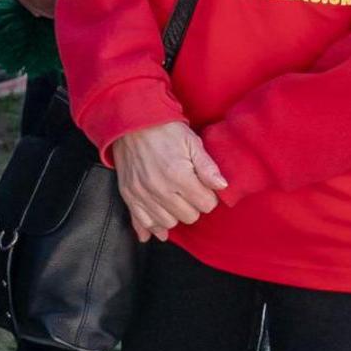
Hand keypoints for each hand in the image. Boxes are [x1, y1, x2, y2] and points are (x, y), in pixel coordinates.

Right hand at [112, 118, 225, 240]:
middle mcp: (159, 189)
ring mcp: (141, 194)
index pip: (206, 205)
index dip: (209, 196)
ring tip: (175, 201)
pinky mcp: (128, 195)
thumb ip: (208, 166)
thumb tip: (222, 186)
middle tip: (190, 192)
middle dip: (194, 206)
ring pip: (167, 223)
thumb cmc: (164, 130)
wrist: (130, 122)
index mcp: (178, 175)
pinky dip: (151, 227)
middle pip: (189, 217)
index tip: (204, 187)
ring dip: (175, 215)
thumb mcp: (192, 141)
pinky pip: (142, 222)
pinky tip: (159, 229)